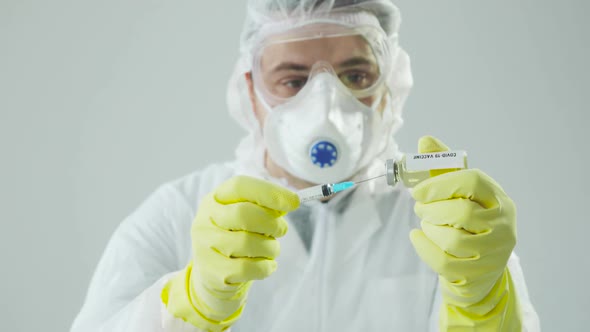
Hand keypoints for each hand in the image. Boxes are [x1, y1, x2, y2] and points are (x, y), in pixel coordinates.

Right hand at [162, 176, 298, 330]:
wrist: (211, 274)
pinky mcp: (211, 272)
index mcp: (214, 199)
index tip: (294, 202)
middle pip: (244, 214)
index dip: (270, 192)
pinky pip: (247, 268)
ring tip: (272, 249)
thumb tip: (290, 202)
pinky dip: (265, 267)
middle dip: (272, 223)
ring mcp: (205, 246)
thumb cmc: (235, 238)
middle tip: (282, 230)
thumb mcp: (244, 217)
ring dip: (271, 247)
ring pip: (247, 243)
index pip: (241, 186)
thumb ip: (264, 207)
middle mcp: (205, 219)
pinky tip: (267, 265)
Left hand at [410, 136, 521, 330]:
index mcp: (499, 199)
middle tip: (419, 208)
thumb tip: (425, 141)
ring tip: (427, 223)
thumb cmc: (468, 222)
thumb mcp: (460, 193)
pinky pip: (444, 261)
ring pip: (452, 239)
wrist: (480, 268)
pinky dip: (424, 247)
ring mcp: (494, 252)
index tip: (418, 190)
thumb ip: (443, 167)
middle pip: (461, 212)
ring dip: (429, 229)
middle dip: (430, 209)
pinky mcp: (480, 275)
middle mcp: (503, 225)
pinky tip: (418, 237)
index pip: (473, 181)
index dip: (440, 184)